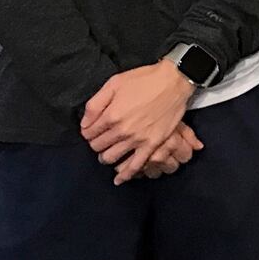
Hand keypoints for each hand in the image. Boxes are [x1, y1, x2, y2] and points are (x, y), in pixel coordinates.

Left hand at [81, 61, 195, 184]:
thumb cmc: (144, 79)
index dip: (88, 131)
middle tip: (102, 138)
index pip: (88, 133)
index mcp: (111, 115)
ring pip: (111, 158)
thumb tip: (85, 123)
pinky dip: (125, 175)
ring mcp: (138, 139)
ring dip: (106, 156)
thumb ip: (95, 104)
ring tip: (109, 151)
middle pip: (98, 147)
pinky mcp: (152, 144)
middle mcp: (122, 130)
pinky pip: (135, 165)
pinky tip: (119, 179)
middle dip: (96, 143)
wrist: (174, 81)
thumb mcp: (114, 83)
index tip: (93, 129)